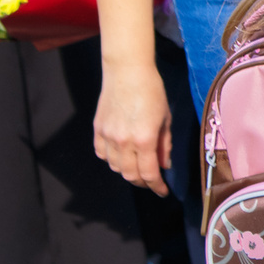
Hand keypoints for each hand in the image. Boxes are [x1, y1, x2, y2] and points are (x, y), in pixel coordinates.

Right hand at [94, 62, 172, 195]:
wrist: (127, 71)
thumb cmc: (152, 91)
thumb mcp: (165, 119)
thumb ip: (164, 144)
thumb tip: (164, 165)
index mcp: (144, 139)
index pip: (149, 173)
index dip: (157, 186)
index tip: (163, 191)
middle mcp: (124, 141)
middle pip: (130, 175)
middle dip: (143, 182)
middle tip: (152, 181)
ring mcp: (108, 136)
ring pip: (115, 167)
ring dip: (128, 172)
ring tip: (138, 167)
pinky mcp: (98, 130)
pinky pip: (102, 155)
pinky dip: (112, 160)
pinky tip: (121, 156)